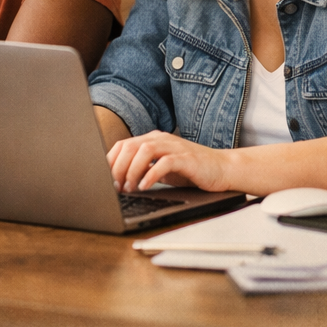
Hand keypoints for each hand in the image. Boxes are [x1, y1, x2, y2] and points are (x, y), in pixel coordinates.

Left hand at [108, 130, 238, 192]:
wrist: (222, 169)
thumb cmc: (191, 171)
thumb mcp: (162, 169)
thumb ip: (143, 168)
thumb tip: (119, 180)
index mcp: (153, 139)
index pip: (123, 145)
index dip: (111, 161)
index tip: (104, 178)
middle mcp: (162, 139)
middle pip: (130, 146)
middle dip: (118, 167)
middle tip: (115, 186)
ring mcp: (175, 147)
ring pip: (144, 151)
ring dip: (132, 170)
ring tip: (129, 187)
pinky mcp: (187, 158)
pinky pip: (164, 163)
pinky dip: (151, 174)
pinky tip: (146, 186)